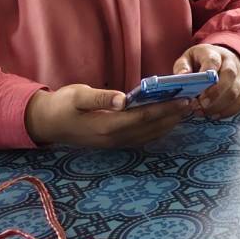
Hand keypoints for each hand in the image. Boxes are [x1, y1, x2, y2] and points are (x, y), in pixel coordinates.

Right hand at [24, 83, 192, 148]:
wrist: (47, 123)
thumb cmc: (62, 105)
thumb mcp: (77, 96)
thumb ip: (100, 98)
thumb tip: (122, 99)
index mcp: (106, 126)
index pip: (142, 118)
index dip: (165, 110)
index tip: (183, 101)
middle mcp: (113, 138)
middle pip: (150, 129)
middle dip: (172, 117)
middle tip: (192, 104)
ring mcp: (114, 143)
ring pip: (148, 135)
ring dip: (167, 124)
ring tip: (185, 111)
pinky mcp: (113, 142)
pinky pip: (141, 138)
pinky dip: (157, 129)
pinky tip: (167, 121)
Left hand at [174, 44, 239, 118]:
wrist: (220, 59)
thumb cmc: (200, 61)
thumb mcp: (187, 59)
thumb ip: (182, 67)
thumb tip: (181, 77)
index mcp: (214, 53)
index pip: (213, 60)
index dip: (206, 74)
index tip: (196, 87)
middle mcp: (231, 63)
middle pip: (229, 76)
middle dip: (215, 93)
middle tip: (200, 104)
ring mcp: (239, 76)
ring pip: (235, 92)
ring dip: (218, 105)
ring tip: (202, 112)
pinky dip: (227, 112)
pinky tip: (213, 115)